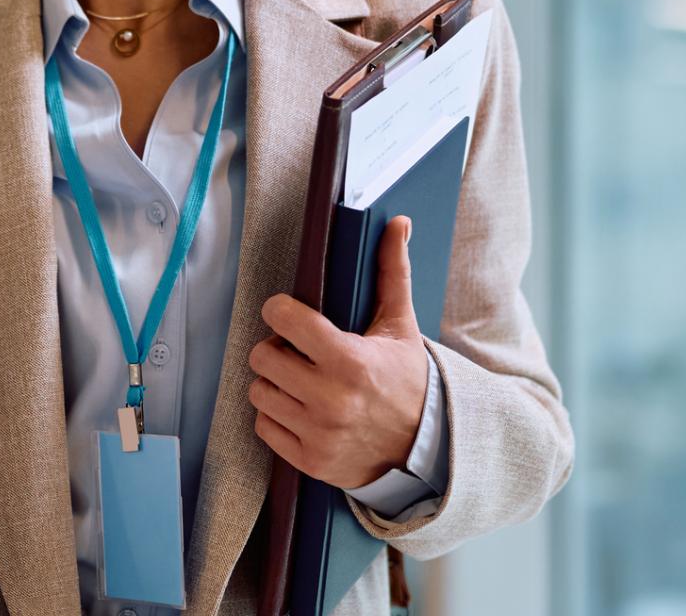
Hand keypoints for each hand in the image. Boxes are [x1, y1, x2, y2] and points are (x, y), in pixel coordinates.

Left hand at [248, 215, 427, 489]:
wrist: (427, 447)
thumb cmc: (408, 379)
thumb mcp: (400, 326)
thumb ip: (391, 272)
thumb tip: (398, 223)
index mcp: (349, 360)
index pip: (283, 320)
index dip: (280, 312)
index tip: (287, 315)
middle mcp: (331, 399)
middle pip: (261, 357)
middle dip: (276, 350)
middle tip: (296, 353)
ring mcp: (319, 434)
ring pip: (258, 392)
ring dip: (273, 384)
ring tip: (299, 381)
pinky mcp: (310, 461)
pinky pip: (263, 427)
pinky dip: (276, 417)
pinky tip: (301, 410)